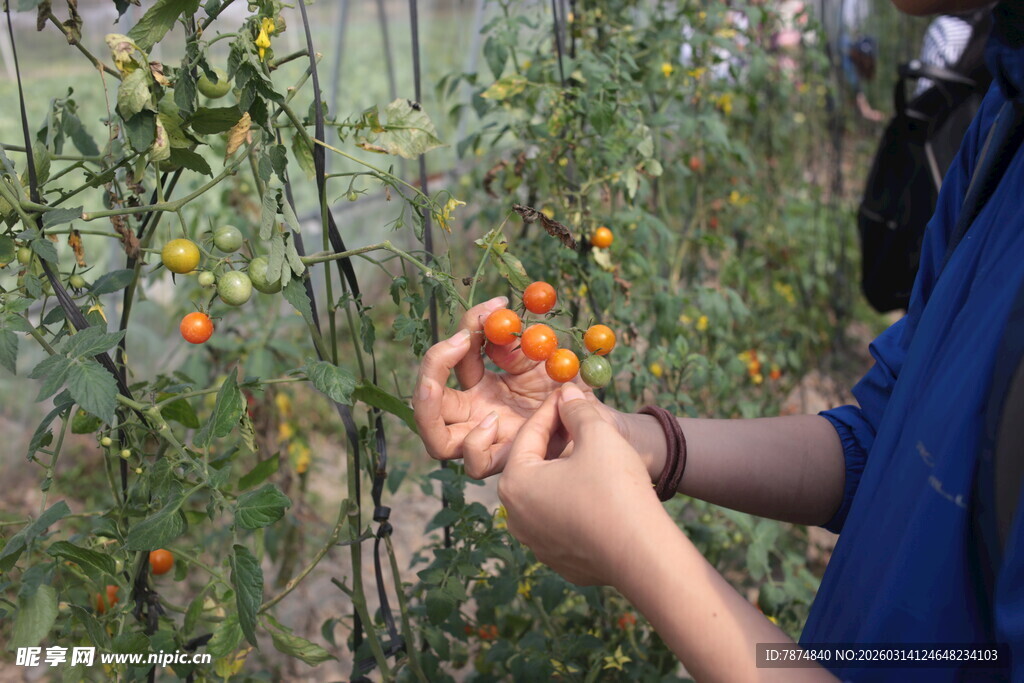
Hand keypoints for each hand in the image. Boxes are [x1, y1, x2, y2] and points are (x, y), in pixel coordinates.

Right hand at [413, 297, 623, 478]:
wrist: (602, 422)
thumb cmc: (573, 389)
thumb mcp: (545, 357)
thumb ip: (518, 342)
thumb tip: (494, 318)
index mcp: (482, 386)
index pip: (455, 356)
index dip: (470, 326)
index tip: (498, 306)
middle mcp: (477, 414)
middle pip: (427, 401)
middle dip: (432, 366)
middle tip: (459, 341)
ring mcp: (488, 440)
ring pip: (436, 441)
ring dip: (432, 408)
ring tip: (456, 387)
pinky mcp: (508, 462)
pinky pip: (475, 463)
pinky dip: (475, 443)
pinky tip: (494, 422)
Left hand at [498, 384, 666, 586]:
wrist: (645, 555)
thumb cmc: (616, 489)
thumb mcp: (598, 435)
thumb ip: (577, 410)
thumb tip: (567, 395)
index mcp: (516, 484)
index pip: (530, 435)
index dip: (552, 410)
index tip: (567, 394)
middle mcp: (516, 517)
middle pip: (533, 466)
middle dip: (555, 440)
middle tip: (576, 419)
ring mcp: (536, 544)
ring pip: (547, 495)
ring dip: (564, 472)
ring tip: (589, 453)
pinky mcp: (560, 561)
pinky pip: (563, 522)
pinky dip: (575, 503)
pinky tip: (598, 492)